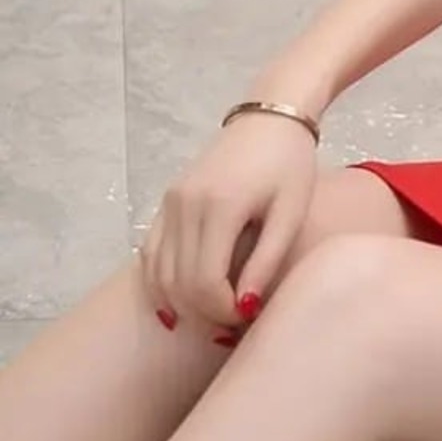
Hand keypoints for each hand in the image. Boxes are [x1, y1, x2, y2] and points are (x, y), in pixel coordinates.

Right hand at [140, 111, 318, 331]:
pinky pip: (151, 253)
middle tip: (235, 321)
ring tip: (216, 312)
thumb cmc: (290, 166)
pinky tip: (180, 302)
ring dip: (183, 302)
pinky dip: (161, 281)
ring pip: (159, 272)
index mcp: (219, 208)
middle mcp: (185, 206)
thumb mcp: (290, 214)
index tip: (249, 316)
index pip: (205, 283)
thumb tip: (246, 307)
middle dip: (206, 312)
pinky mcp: (167, 200)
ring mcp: (170, 202)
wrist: (269, 119)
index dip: (224, 311)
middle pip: (180, 283)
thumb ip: (267, 261)